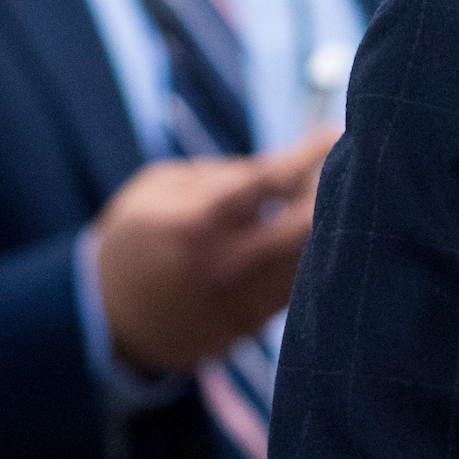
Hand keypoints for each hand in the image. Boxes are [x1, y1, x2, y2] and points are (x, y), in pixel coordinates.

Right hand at [93, 127, 338, 372]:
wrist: (107, 318)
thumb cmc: (138, 235)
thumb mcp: (162, 187)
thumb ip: (226, 174)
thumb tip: (292, 164)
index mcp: (197, 223)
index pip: (271, 181)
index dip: (313, 154)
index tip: (339, 132)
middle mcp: (225, 266)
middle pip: (309, 227)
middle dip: (337, 191)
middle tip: (350, 168)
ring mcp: (243, 302)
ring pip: (314, 261)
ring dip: (336, 225)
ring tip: (346, 197)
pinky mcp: (254, 327)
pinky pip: (303, 287)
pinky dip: (319, 257)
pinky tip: (325, 234)